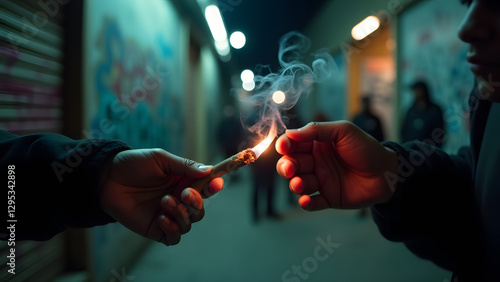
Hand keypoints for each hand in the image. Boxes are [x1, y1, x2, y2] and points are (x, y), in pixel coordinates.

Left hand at [100, 149, 223, 245]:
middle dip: (197, 202)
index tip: (216, 182)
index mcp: (183, 182)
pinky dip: (172, 229)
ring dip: (181, 214)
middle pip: (200, 209)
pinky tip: (161, 218)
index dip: (215, 186)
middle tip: (184, 193)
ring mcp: (168, 215)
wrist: (106, 178)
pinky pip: (174, 237)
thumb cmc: (133, 164)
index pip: (206, 187)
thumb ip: (184, 166)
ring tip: (164, 201)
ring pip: (190, 223)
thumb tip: (208, 170)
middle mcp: (179, 199)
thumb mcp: (160, 159)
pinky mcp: (156, 229)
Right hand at [275, 121, 397, 210]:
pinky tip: (306, 200)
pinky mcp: (329, 198)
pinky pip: (312, 203)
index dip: (285, 146)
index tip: (284, 147)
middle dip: (286, 166)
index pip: (293, 145)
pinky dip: (306, 203)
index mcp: (317, 145)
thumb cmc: (367, 148)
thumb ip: (317, 130)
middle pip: (291, 165)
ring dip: (295, 184)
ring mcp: (322, 181)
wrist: (388, 173)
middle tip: (290, 168)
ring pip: (298, 184)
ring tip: (300, 184)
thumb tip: (290, 132)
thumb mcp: (343, 131)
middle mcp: (316, 162)